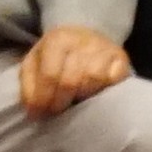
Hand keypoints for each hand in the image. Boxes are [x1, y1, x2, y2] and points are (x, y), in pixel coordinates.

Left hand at [14, 25, 129, 116]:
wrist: (84, 38)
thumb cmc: (56, 57)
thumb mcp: (34, 65)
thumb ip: (29, 87)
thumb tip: (33, 113)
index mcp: (58, 39)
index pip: (49, 74)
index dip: (44, 98)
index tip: (41, 113)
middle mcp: (82, 41)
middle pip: (71, 80)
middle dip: (61, 102)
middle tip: (57, 111)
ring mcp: (104, 48)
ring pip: (93, 79)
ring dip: (82, 95)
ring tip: (76, 99)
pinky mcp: (121, 58)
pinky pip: (114, 80)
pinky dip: (104, 89)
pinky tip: (96, 92)